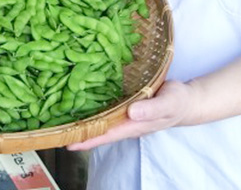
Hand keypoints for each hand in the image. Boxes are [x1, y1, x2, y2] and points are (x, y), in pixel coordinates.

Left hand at [67, 81, 197, 150]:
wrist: (186, 100)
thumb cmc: (177, 102)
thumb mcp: (168, 104)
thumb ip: (151, 109)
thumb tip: (131, 112)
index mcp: (133, 125)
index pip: (105, 134)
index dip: (86, 139)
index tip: (66, 141)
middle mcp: (125, 121)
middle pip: (98, 129)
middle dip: (78, 130)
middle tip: (54, 127)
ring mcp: (125, 114)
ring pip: (100, 119)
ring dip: (83, 118)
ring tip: (60, 114)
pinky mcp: (126, 103)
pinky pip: (106, 107)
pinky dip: (93, 105)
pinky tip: (80, 99)